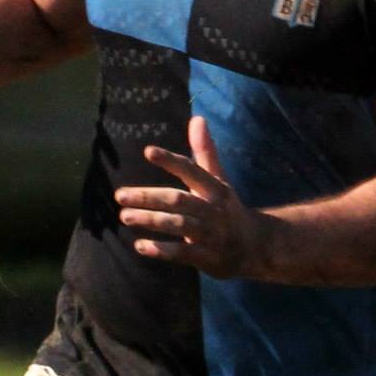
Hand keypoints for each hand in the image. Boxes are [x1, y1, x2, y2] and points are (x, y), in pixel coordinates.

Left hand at [115, 116, 265, 278]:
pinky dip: (162, 250)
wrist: (256, 247)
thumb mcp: (218, 181)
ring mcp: (212, 234)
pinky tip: (140, 246)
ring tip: (124, 216)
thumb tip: (197, 118)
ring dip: (151, 220)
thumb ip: (205, 152)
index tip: (148, 151)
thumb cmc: (227, 209)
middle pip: (179, 200)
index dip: (171, 161)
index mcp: (216, 189)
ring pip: (179, 225)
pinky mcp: (208, 257)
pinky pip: (183, 253)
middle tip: (120, 195)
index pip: (192, 171)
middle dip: (149, 197)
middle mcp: (214, 210)